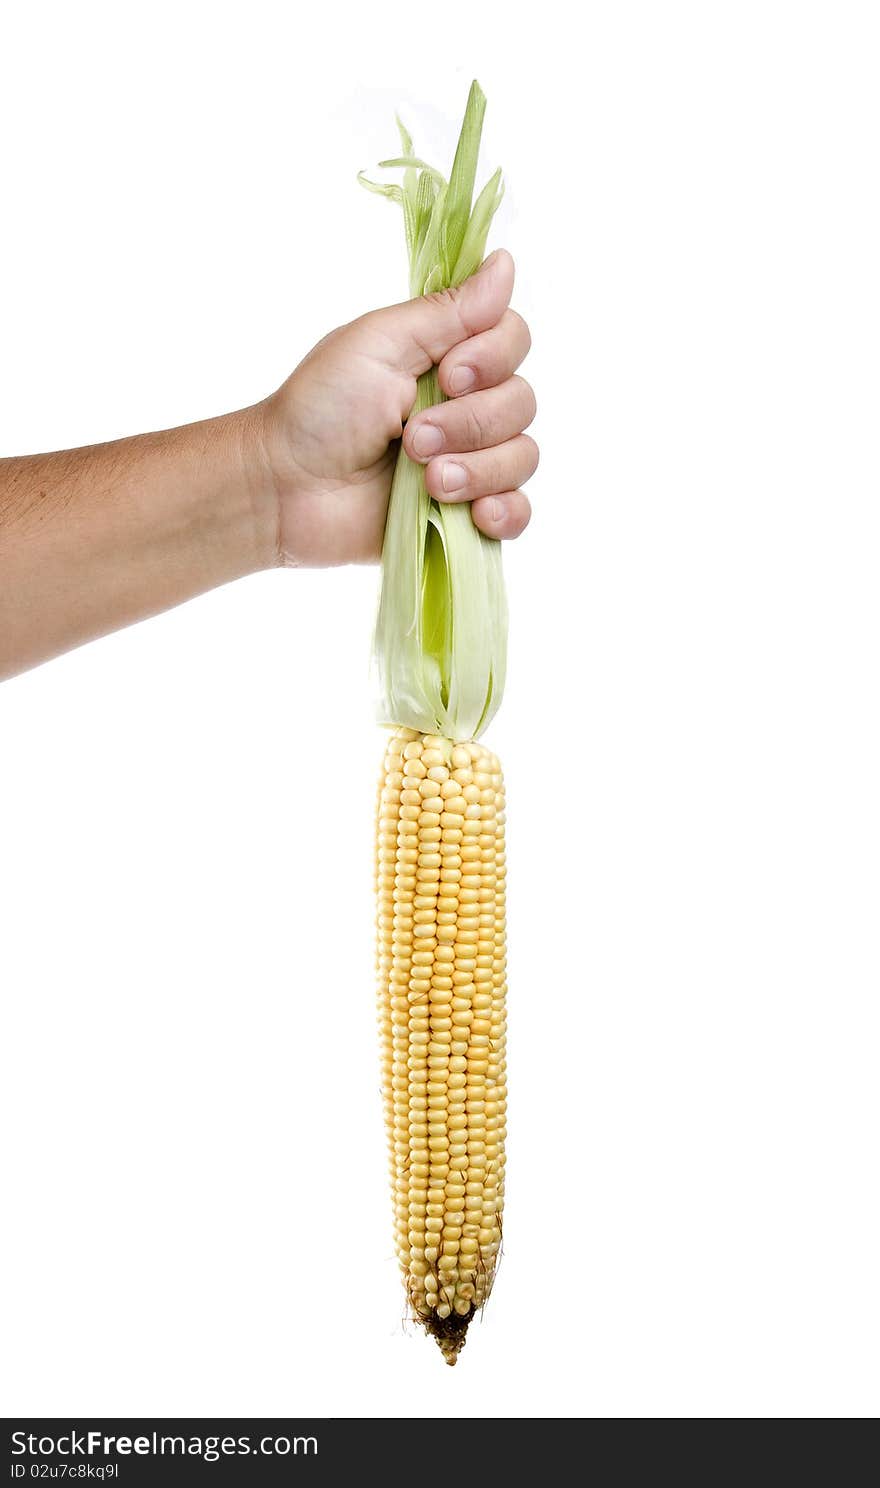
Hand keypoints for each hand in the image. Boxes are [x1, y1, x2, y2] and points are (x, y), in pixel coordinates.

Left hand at [260, 250, 536, 565]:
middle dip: (470, 423)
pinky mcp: (466, 515)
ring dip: (478, 469)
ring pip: (522, 457)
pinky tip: (477, 515)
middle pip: (522, 402)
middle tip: (412, 437)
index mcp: (449, 357)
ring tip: (428, 481)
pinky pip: (518, 513)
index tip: (447, 374)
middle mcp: (468, 405)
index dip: (492, 359)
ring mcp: (470, 461)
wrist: (288, 488)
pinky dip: (505, 514)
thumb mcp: (380, 342)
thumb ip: (448, 310)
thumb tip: (506, 262)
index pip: (514, 340)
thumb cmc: (320, 408)